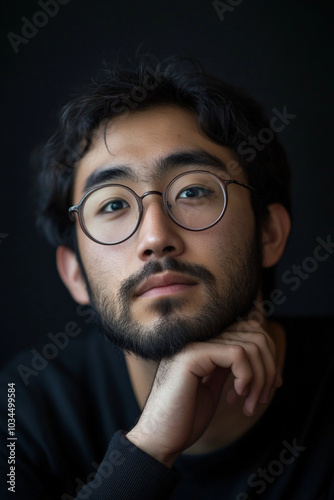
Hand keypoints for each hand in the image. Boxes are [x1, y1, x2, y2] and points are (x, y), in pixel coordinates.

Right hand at [126, 320, 281, 466]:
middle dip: (268, 369)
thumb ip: (227, 366)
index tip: (271, 384)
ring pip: (250, 345)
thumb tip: (254, 354)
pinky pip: (237, 354)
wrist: (159, 438)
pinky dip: (247, 377)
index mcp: (203, 344)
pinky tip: (236, 396)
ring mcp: (194, 344)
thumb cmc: (184, 418)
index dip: (268, 357)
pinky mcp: (192, 355)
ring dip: (259, 378)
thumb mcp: (212, 386)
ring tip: (249, 404)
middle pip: (255, 334)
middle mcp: (198, 338)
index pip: (249, 330)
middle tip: (260, 398)